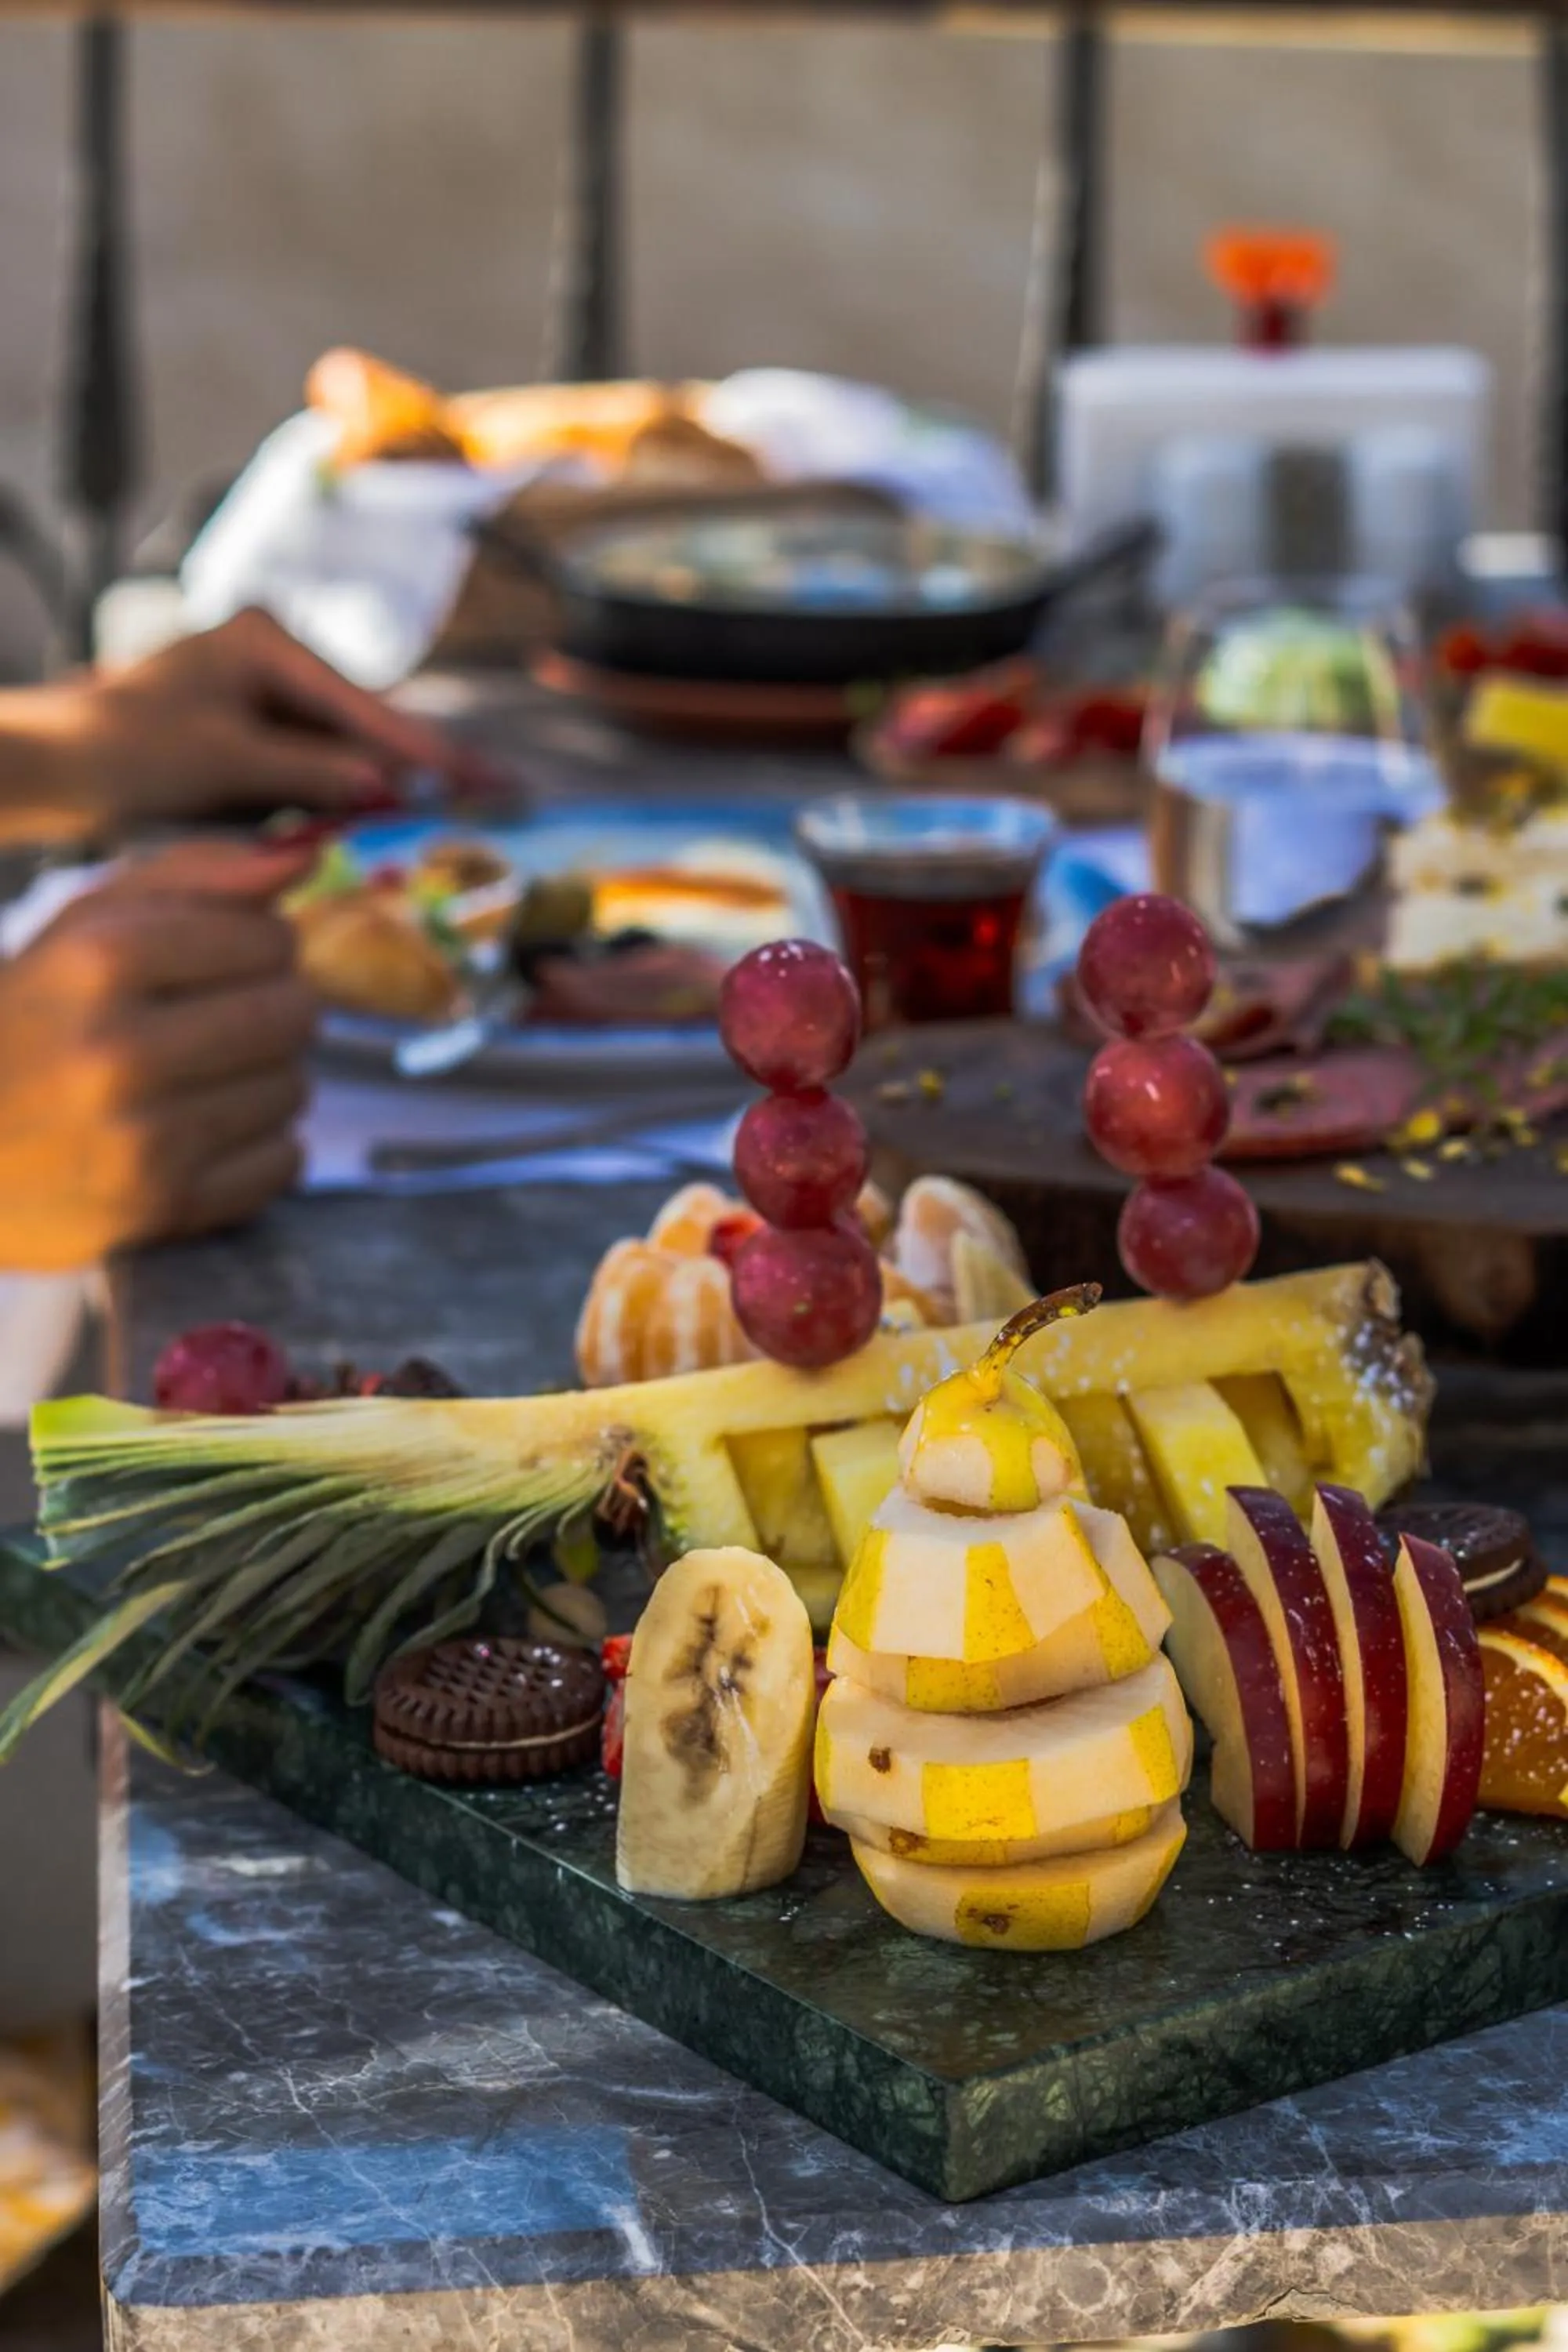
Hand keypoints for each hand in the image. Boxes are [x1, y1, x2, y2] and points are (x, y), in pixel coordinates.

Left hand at [0, 608, 509, 841]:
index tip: (484, 776)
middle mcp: (267, 660)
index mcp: (264, 641)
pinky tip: (395, 818)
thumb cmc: (122, 749)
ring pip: (344, 749)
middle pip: (365, 723)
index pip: (365, 704)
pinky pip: (313, 769)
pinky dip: (347, 796)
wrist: (46, 769)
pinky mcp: (244, 740)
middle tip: (501, 792)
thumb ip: (312, 769)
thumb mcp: (226, 760)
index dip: (429, 747)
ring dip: (394, 784)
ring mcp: (256, 700)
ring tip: (468, 807)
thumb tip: (388, 785)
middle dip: (427, 763)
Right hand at [0, 840, 317, 1271]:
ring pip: (294, 1088)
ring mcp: (142, 1139)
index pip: (269, 939)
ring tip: (199, 1084)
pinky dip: (260, 1150)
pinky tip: (201, 1138)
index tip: (228, 964)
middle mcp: (120, 1051)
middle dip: (272, 1011)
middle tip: (221, 1026)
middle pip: (294, 1013)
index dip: (262, 949)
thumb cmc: (32, 1024)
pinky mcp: (162, 1209)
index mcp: (99, 961)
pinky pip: (284, 1162)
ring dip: (264, 1082)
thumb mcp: (83, 929)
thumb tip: (302, 859)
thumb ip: (194, 879)